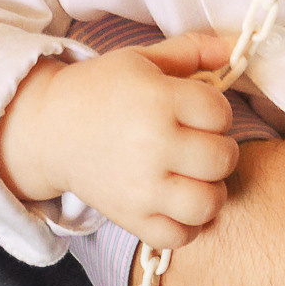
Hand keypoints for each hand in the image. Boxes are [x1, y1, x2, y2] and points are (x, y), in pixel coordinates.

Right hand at [0, 33, 240, 248]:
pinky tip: (177, 203)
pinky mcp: (131, 218)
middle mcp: (153, 145)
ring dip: (210, 190)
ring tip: (195, 177)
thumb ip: (191, 50)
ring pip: (208, 203)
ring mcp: (142, 187)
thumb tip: (233, 49)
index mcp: (158, 100)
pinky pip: (179, 236)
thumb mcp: (142, 59)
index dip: (216, 110)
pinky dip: (186, 225)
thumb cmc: (100, 90)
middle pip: (222, 158)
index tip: (198, 111)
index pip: (220, 112)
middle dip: (219, 148)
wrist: (50, 128)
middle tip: (199, 143)